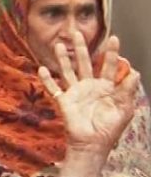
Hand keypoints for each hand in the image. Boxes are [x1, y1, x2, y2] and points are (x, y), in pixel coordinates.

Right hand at [41, 32, 139, 156]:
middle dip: (82, 47)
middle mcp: (90, 86)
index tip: (114, 38)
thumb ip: (128, 90)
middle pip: (84, 62)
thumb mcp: (124, 109)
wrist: (93, 144)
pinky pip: (54, 89)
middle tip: (77, 32)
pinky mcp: (64, 101)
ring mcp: (76, 93)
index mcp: (106, 87)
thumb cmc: (110, 128)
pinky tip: (42, 69)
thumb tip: (134, 71)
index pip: (109, 65)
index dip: (112, 52)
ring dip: (63, 58)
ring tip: (58, 44)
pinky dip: (47, 80)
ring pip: (68, 71)